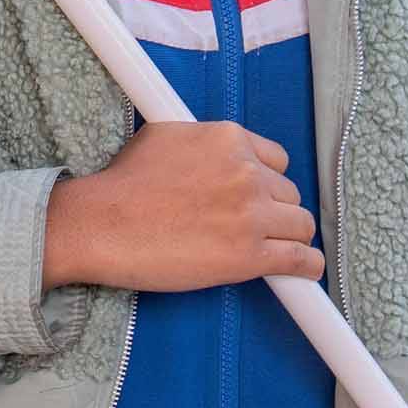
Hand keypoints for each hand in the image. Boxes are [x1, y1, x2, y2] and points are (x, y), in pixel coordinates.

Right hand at [41, 122, 319, 293]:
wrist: (101, 224)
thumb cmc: (122, 184)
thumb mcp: (165, 136)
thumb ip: (204, 145)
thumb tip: (216, 153)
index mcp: (229, 139)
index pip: (277, 160)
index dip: (266, 183)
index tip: (255, 198)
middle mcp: (246, 172)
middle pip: (289, 193)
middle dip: (273, 211)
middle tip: (249, 228)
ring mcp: (251, 213)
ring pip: (300, 224)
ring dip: (289, 238)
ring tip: (274, 250)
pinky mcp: (249, 255)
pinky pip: (300, 259)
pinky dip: (306, 266)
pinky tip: (304, 271)